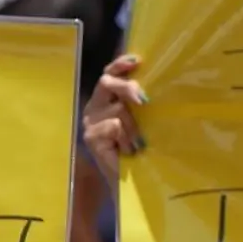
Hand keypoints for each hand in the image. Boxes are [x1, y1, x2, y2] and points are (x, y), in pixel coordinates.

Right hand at [81, 53, 146, 186]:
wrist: (126, 180)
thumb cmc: (135, 149)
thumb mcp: (138, 120)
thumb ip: (137, 102)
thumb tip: (152, 88)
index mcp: (105, 99)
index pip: (108, 73)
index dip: (120, 64)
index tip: (137, 61)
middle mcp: (94, 107)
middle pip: (106, 82)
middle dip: (127, 87)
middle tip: (143, 101)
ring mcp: (89, 122)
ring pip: (117, 109)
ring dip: (133, 126)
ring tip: (137, 143)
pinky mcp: (90, 137)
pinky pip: (114, 126)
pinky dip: (127, 138)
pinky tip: (128, 151)